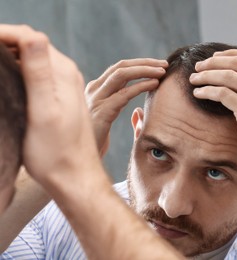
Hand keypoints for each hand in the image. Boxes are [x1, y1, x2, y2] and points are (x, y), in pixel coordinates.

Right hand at [0, 24, 99, 185]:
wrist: (75, 176)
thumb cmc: (57, 152)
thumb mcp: (43, 111)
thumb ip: (38, 73)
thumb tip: (32, 35)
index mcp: (63, 73)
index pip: (29, 37)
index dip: (1, 34)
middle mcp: (67, 74)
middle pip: (31, 44)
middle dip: (4, 42)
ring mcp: (65, 85)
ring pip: (33, 58)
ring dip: (11, 56)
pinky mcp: (61, 97)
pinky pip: (37, 73)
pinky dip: (19, 70)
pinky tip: (7, 80)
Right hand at [85, 58, 167, 154]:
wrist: (77, 158)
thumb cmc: (94, 140)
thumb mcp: (106, 119)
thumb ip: (118, 109)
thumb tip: (137, 110)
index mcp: (95, 89)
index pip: (119, 68)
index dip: (140, 63)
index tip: (158, 64)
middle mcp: (94, 89)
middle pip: (121, 66)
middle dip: (145, 62)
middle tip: (164, 63)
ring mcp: (96, 99)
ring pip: (122, 74)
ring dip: (145, 70)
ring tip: (162, 71)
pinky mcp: (102, 112)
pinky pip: (124, 94)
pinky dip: (141, 86)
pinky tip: (154, 84)